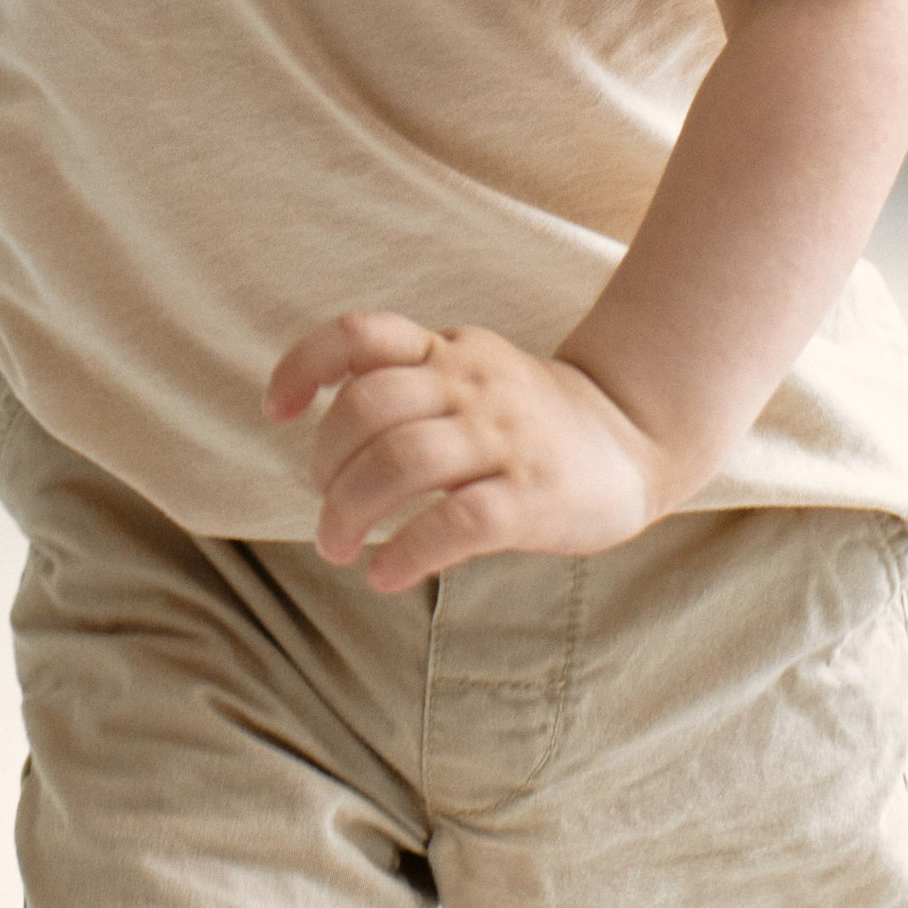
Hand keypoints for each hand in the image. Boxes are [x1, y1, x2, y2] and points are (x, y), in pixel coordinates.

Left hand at [262, 310, 661, 593]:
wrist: (632, 437)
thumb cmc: (527, 415)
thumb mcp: (468, 372)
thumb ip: (407, 383)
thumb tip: (323, 426)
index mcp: (447, 348)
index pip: (360, 334)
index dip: (304, 365)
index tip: (275, 410)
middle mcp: (469, 382)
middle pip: (368, 406)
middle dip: (326, 461)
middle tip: (320, 506)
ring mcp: (502, 436)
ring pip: (402, 461)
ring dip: (350, 509)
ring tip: (335, 546)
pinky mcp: (531, 496)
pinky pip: (457, 521)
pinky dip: (408, 551)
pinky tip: (384, 574)